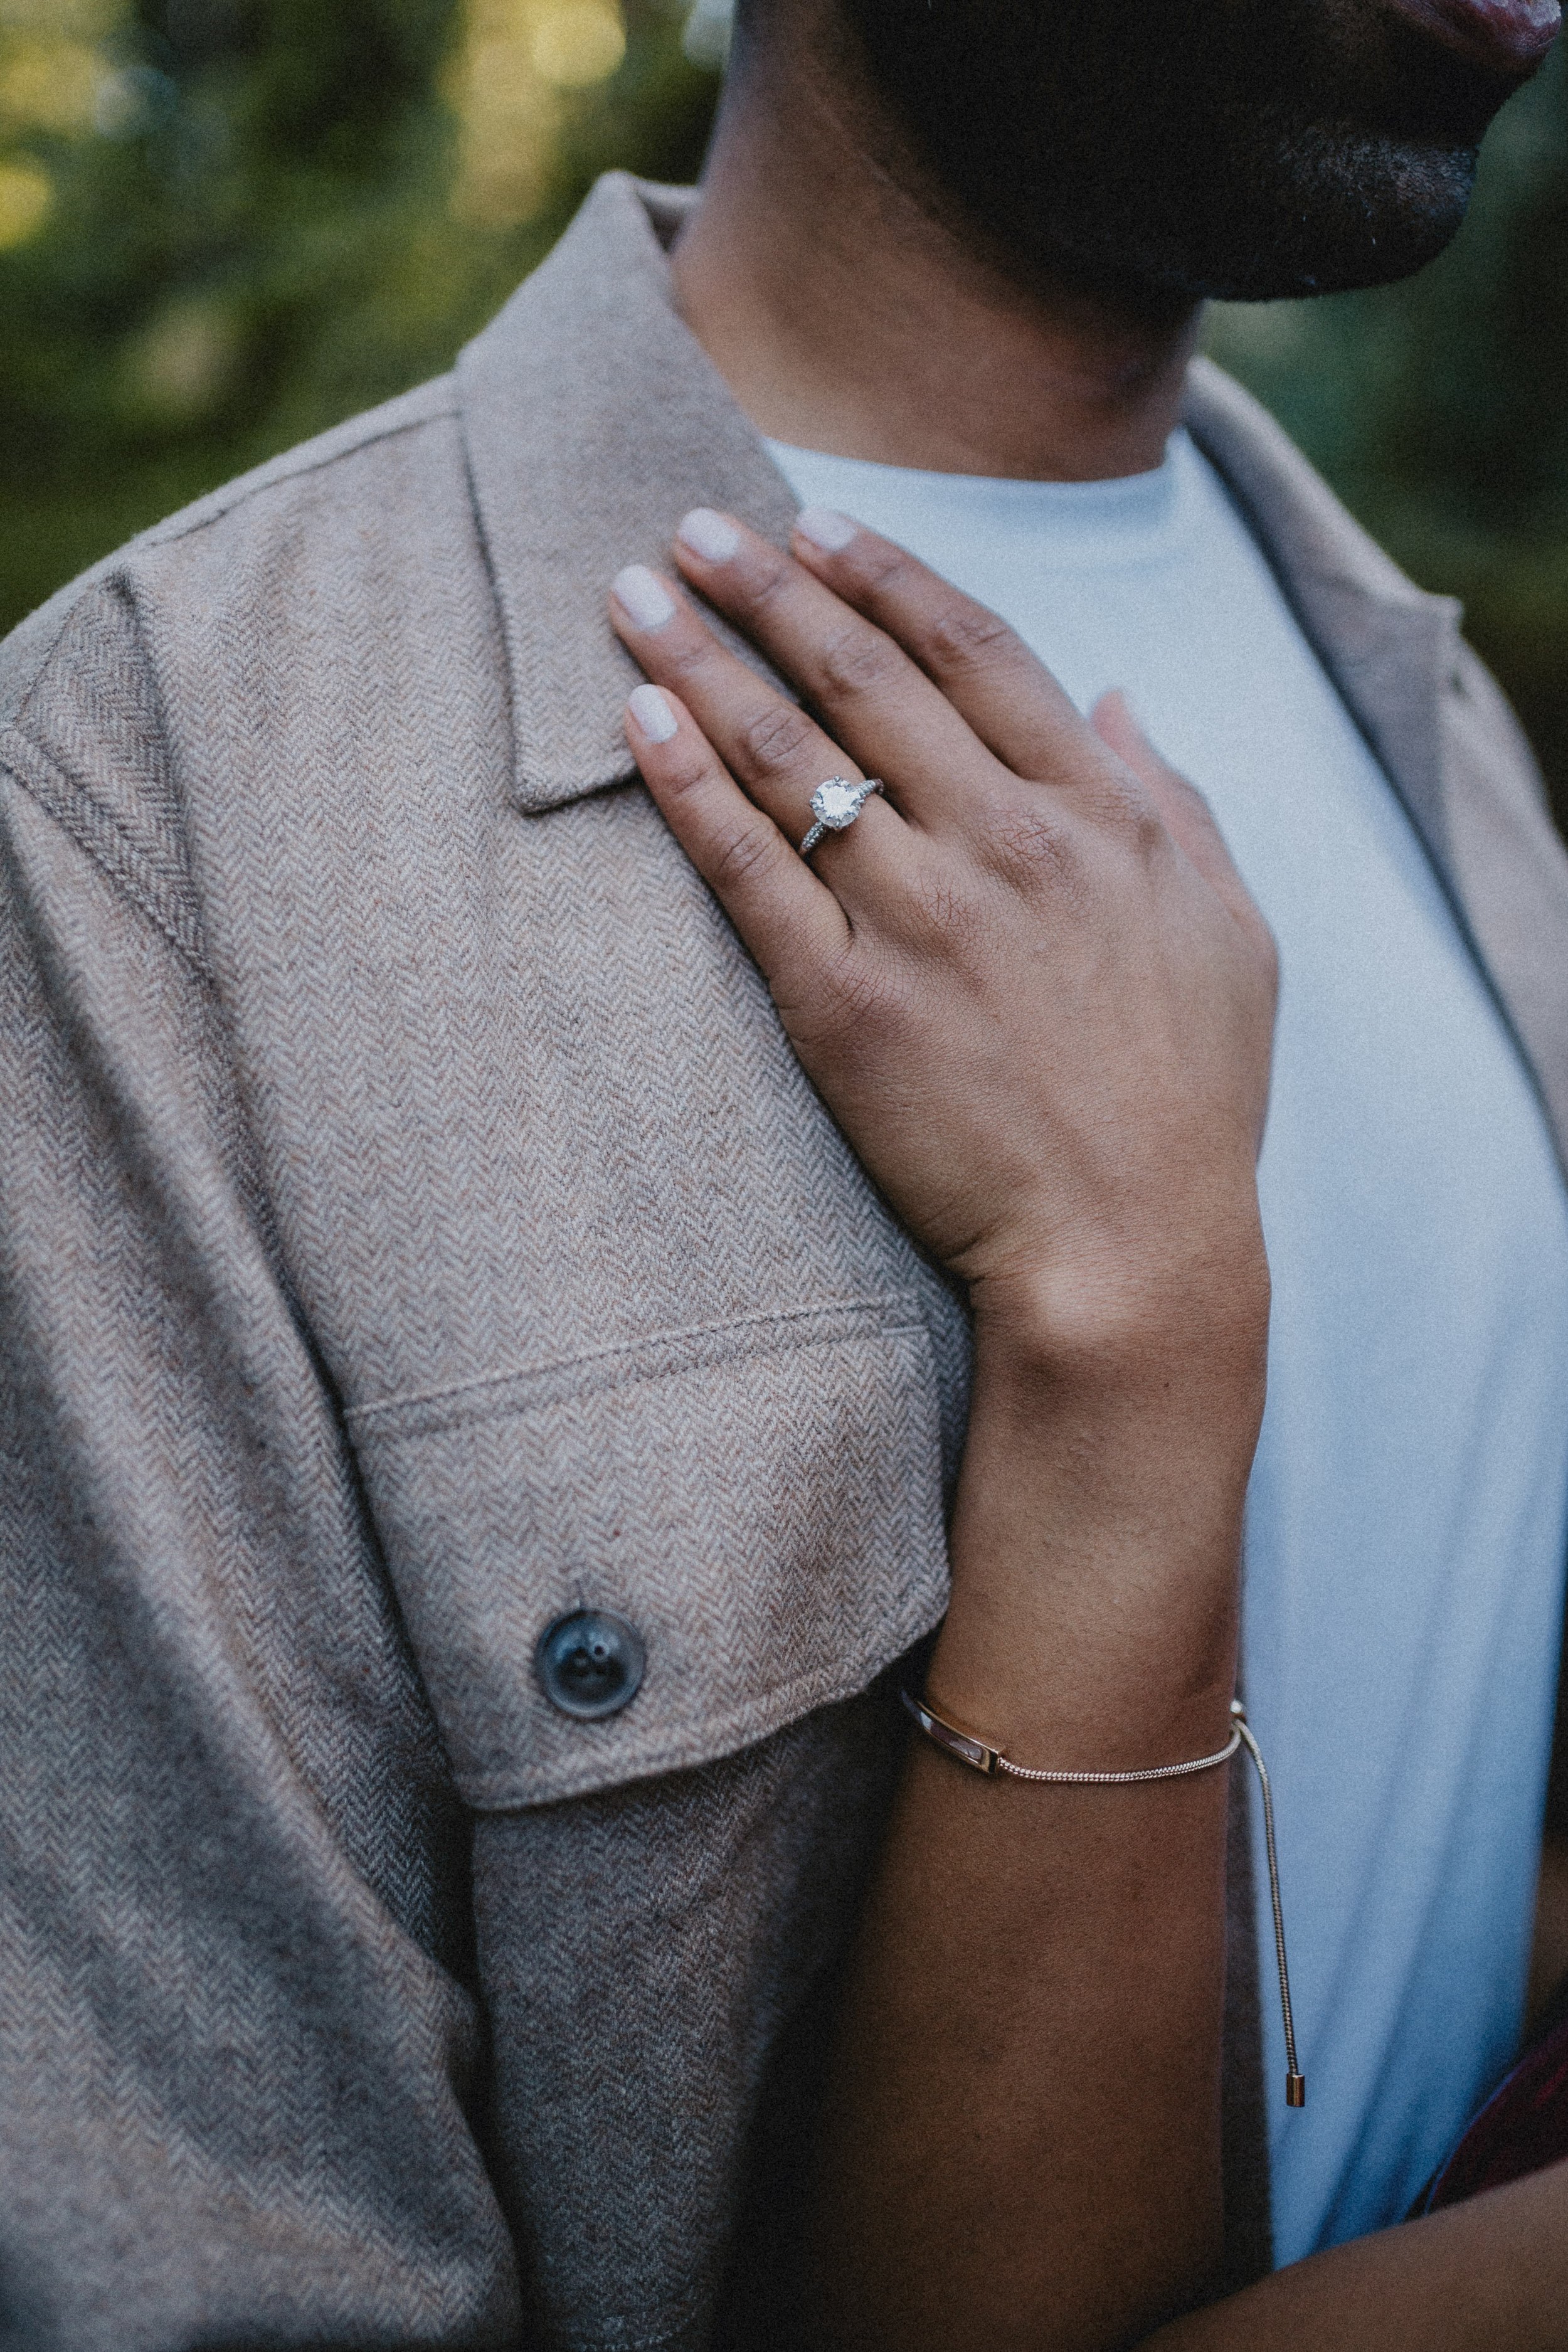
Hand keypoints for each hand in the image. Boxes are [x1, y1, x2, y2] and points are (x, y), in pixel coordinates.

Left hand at [610, 506, 1275, 1365]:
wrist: (1130, 1250)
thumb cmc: (1190, 1101)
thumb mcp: (1229, 931)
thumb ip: (1176, 800)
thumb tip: (1122, 701)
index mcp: (1097, 816)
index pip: (974, 650)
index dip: (886, 574)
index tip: (817, 524)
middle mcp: (1002, 843)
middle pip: (863, 677)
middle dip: (769, 586)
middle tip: (693, 521)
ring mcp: (917, 920)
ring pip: (790, 752)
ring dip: (702, 657)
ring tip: (633, 591)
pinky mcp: (840, 1004)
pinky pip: (745, 869)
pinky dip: (686, 784)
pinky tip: (636, 719)